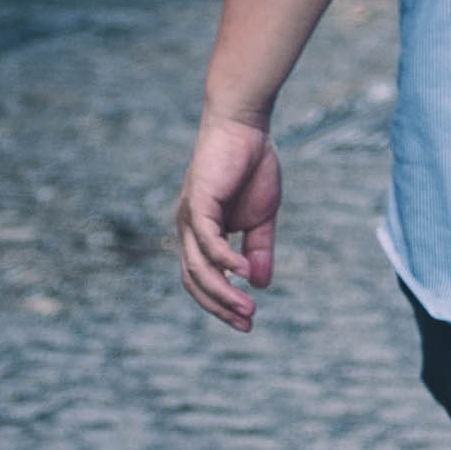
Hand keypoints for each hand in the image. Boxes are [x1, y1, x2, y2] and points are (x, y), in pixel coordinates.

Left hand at [177, 116, 281, 330]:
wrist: (245, 126)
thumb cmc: (251, 166)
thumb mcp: (261, 217)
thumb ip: (258, 250)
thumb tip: (260, 284)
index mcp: (201, 233)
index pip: (203, 279)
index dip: (222, 303)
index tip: (247, 322)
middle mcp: (189, 229)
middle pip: (195, 281)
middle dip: (220, 306)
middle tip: (246, 323)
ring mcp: (190, 217)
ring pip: (199, 267)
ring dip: (223, 291)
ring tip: (248, 307)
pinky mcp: (198, 202)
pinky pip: (207, 241)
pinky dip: (224, 260)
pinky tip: (243, 273)